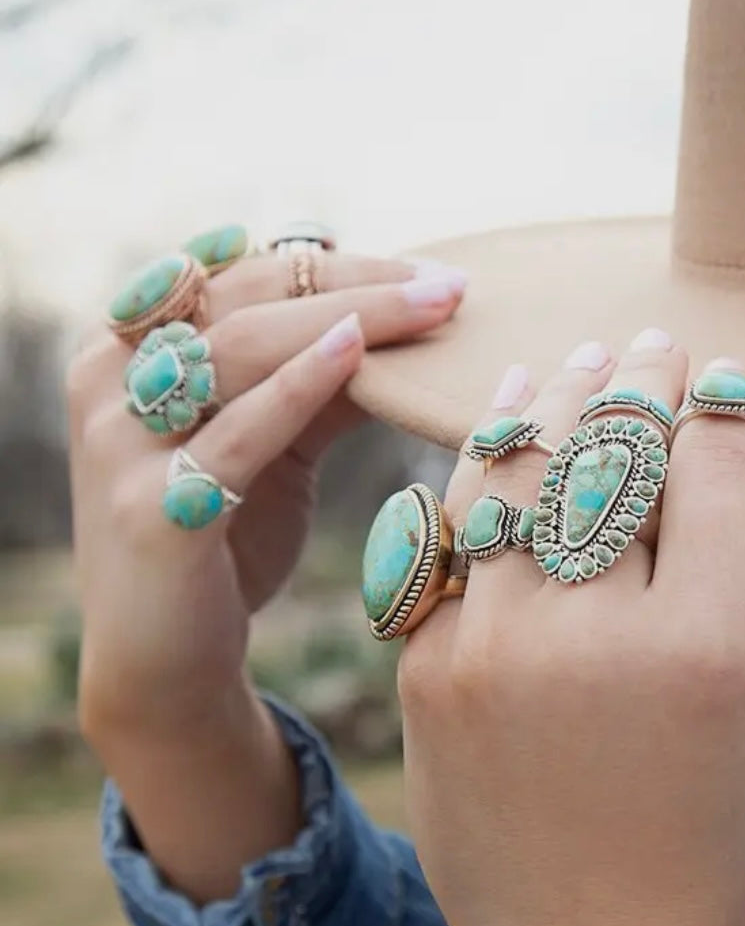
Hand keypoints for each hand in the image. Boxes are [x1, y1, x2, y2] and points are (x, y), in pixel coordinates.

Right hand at [68, 248, 464, 896]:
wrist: (167, 660)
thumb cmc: (226, 542)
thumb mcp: (270, 446)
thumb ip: (316, 383)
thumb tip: (407, 325)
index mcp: (129, 349)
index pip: (241, 275)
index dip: (336, 264)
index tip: (425, 271)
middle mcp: (112, 381)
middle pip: (247, 299)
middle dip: (357, 283)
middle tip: (451, 286)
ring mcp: (123, 443)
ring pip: (242, 347)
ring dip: (348, 317)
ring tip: (432, 307)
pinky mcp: (153, 509)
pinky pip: (236, 433)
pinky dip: (297, 386)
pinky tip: (355, 354)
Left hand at [397, 331, 744, 925]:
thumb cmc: (704, 837)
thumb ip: (725, 580)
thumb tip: (690, 468)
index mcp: (710, 645)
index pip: (713, 464)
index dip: (721, 407)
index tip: (718, 378)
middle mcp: (597, 634)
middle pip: (612, 451)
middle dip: (637, 384)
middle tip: (649, 347)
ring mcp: (494, 648)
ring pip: (518, 474)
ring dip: (549, 405)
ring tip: (570, 366)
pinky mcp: (424, 670)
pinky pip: (451, 540)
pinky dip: (479, 482)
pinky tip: (498, 439)